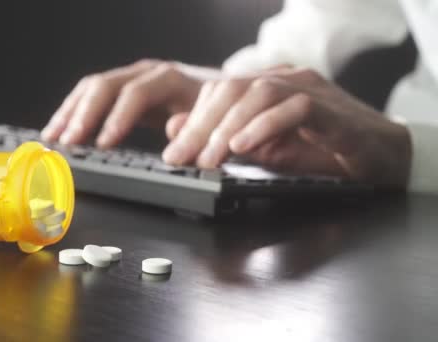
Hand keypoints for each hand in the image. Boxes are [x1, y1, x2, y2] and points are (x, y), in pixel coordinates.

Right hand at [41, 59, 215, 147]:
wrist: (220, 93)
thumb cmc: (217, 110)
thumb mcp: (215, 119)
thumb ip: (197, 126)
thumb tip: (174, 130)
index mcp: (170, 78)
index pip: (137, 92)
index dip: (118, 118)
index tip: (103, 144)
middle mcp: (146, 73)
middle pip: (106, 85)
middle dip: (84, 114)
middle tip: (67, 142)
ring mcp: (132, 78)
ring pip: (92, 87)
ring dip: (70, 113)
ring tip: (53, 138)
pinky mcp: (122, 90)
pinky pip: (91, 96)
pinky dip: (73, 113)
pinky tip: (60, 130)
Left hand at [162, 67, 411, 187]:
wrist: (381, 158)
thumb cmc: (322, 151)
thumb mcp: (262, 150)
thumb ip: (223, 140)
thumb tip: (176, 133)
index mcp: (265, 88)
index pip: (218, 92)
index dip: (192, 120)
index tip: (174, 153)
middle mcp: (284, 81)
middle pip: (232, 89)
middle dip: (201, 125)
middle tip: (181, 158)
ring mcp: (309, 90)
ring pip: (258, 93)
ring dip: (227, 127)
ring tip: (209, 158)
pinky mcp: (331, 109)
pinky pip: (294, 108)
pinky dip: (264, 126)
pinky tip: (244, 146)